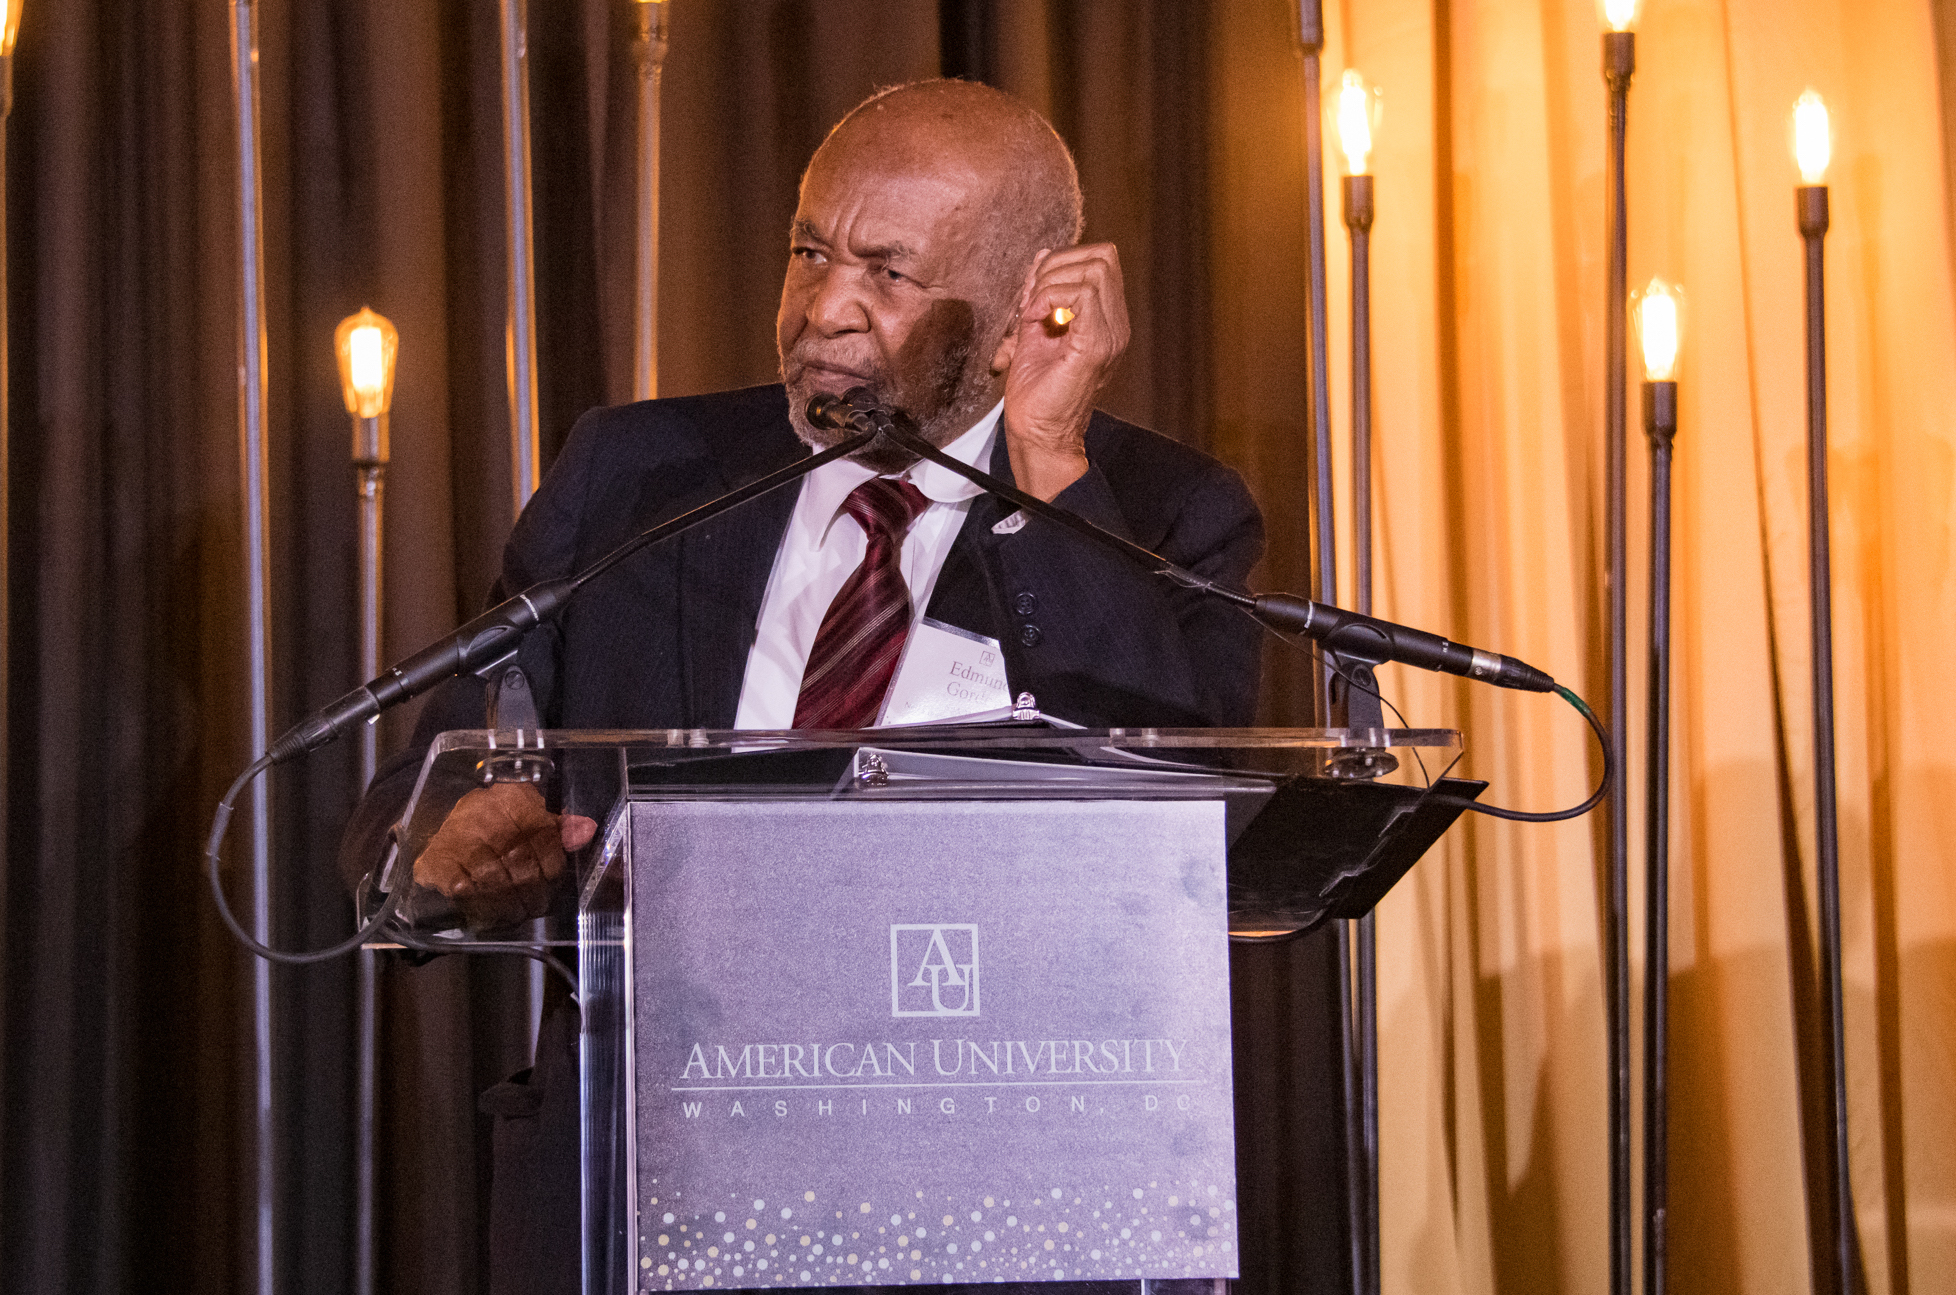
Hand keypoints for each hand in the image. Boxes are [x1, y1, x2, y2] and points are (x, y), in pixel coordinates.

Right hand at [412, 782, 597, 929]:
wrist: (436, 838)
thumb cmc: (489, 829)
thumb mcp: (525, 820)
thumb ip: (556, 828)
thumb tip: (586, 830)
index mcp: (513, 798)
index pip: (547, 839)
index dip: (552, 869)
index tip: (551, 884)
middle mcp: (486, 814)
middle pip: (524, 867)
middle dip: (533, 894)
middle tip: (534, 906)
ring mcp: (459, 838)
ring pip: (499, 884)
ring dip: (510, 906)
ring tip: (515, 914)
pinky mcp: (437, 862)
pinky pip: (467, 892)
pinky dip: (481, 907)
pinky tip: (489, 913)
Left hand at [990, 243, 1130, 500]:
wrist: (1037, 434)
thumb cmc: (1036, 393)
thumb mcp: (1035, 327)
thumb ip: (1043, 292)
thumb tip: (1044, 255)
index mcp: (1107, 320)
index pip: (1102, 259)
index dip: (1062, 262)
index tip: (1035, 294)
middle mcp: (1116, 326)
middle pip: (1103, 256)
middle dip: (1058, 266)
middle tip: (1034, 300)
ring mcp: (1111, 335)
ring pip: (1095, 269)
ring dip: (1052, 283)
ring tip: (1034, 314)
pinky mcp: (1097, 346)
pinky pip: (1083, 294)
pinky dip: (1050, 297)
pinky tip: (1035, 321)